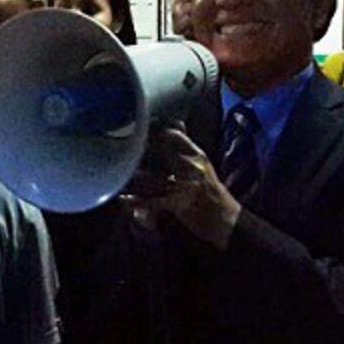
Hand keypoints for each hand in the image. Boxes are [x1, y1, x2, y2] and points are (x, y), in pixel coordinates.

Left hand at [122, 123, 240, 249]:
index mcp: (198, 155)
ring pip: (151, 178)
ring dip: (131, 179)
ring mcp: (185, 185)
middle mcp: (192, 167)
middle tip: (120, 153)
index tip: (136, 130)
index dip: (152, 132)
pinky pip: (152, 202)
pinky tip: (122, 200)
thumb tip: (176, 123)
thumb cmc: (212, 193)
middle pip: (158, 154)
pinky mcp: (179, 204)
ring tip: (116, 177)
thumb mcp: (204, 165)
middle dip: (138, 154)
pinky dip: (136, 202)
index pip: (172, 135)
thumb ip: (187, 147)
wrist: (227, 221)